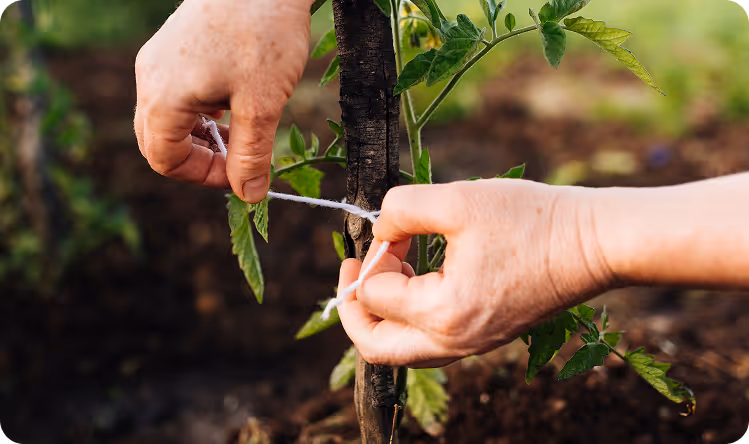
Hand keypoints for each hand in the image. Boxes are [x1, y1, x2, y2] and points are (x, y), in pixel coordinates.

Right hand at [134, 0, 311, 202]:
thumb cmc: (261, 34)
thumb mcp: (261, 105)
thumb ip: (252, 155)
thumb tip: (250, 195)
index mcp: (163, 97)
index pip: (165, 160)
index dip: (204, 177)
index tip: (241, 175)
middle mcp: (151, 78)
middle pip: (159, 141)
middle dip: (199, 159)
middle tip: (239, 160)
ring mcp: (160, 60)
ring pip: (168, 118)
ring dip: (201, 136)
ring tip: (241, 133)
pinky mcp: (175, 47)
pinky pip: (177, 94)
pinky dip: (201, 112)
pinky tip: (233, 105)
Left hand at [336, 179, 613, 367]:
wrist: (595, 243)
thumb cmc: (532, 220)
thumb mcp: (458, 199)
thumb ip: (401, 209)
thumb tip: (379, 230)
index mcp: (442, 314)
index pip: (374, 295)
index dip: (371, 256)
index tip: (392, 228)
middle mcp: (453, 342)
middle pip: (376, 348)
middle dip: (354, 308)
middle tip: (352, 270)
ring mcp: (471, 345)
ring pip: (402, 349)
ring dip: (383, 312)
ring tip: (392, 266)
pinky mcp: (485, 337)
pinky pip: (430, 340)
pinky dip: (410, 315)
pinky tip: (421, 275)